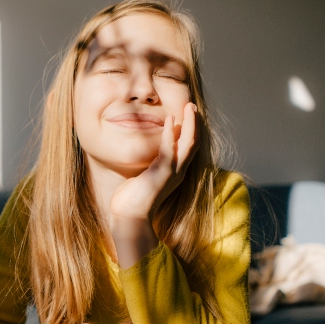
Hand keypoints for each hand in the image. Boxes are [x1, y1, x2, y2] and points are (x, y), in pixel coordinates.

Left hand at [110, 102, 197, 221]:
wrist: (130, 216)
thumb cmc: (132, 200)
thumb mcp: (144, 178)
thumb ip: (149, 167)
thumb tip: (146, 159)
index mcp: (175, 173)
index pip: (188, 149)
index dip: (190, 131)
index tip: (187, 116)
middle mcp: (178, 172)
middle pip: (193, 143)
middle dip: (194, 124)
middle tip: (193, 106)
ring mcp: (172, 173)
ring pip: (188, 144)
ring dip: (190, 124)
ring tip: (189, 107)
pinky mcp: (162, 173)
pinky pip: (170, 149)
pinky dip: (171, 133)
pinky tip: (171, 119)